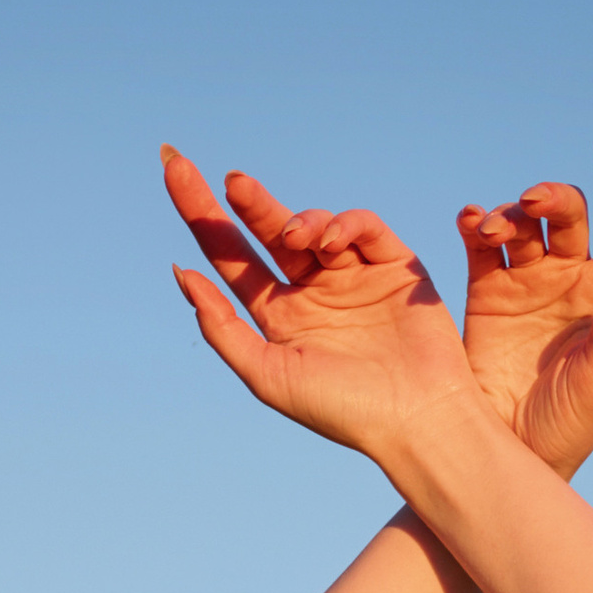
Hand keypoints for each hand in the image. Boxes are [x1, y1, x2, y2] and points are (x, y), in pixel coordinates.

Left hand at [162, 151, 480, 468]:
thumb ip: (223, 328)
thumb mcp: (268, 375)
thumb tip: (182, 274)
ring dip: (298, 222)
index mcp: (277, 317)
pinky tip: (330, 242)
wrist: (417, 419)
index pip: (232, 258)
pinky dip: (344, 224)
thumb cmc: (342, 409)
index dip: (204, 217)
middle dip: (246, 202)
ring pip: (313, 226)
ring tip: (293, 237)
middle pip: (267, 231)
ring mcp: (351, 274)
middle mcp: (311, 291)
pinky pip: (362, 227)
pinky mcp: (393, 264)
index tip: (175, 172)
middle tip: (231, 181)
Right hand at [456, 132, 592, 478]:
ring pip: (522, 224)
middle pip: (567, 213)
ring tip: (489, 232)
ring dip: (507, 215)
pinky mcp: (486, 295)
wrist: (509, 458)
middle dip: (550, 198)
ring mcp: (528, 283)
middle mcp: (570, 278)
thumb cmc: (565, 428)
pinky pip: (481, 247)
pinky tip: (469, 221)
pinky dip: (474, 225)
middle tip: (531, 206)